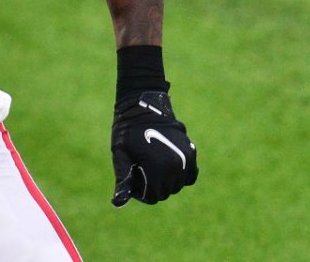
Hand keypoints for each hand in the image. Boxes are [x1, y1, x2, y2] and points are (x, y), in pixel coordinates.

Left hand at [111, 91, 197, 206]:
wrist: (143, 106)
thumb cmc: (127, 131)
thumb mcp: (121, 155)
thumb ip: (123, 180)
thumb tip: (117, 203)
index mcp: (156, 168)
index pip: (152, 196)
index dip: (141, 192)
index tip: (134, 178)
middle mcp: (175, 165)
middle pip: (166, 192)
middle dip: (153, 187)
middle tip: (142, 171)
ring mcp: (186, 159)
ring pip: (178, 185)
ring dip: (166, 181)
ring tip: (153, 166)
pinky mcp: (191, 152)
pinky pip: (190, 176)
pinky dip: (181, 176)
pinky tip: (168, 167)